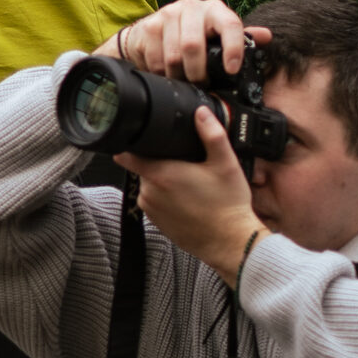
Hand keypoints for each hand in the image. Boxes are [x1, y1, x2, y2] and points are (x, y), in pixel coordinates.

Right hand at [100, 0, 269, 82]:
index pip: (229, 24)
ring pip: (173, 56)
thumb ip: (242, 37)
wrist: (153, 29)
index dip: (233, 48)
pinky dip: (162, 74)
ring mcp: (166, 15)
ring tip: (184, 81)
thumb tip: (267, 36)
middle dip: (198, 72)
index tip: (232, 70)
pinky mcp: (147, 27)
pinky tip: (167, 74)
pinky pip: (155, 60)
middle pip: (193, 45)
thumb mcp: (218, 34)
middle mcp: (191, 7)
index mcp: (214, 9)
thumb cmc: (193, 34)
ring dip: (179, 76)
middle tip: (201, 84)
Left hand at [119, 109, 266, 283]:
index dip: (131, 144)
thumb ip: (212, 135)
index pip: (127, 155)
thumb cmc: (228, 206)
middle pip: (145, 168)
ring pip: (151, 186)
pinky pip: (156, 204)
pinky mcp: (156, 224)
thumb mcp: (226, 164)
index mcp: (161, 175)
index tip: (139, 140)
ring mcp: (151, 210)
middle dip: (161, 164)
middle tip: (188, 167)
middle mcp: (150, 193)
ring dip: (165, 183)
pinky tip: (189, 202)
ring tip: (192, 187)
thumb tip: (201, 114)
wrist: (230, 243)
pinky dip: (168, 200)